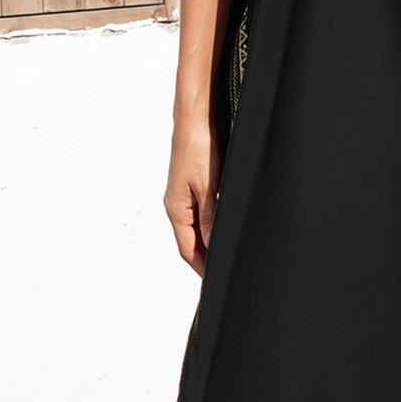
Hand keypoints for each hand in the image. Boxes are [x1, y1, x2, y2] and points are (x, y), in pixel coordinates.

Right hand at [164, 115, 220, 275]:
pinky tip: (220, 229)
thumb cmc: (198, 148)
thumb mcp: (208, 187)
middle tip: (223, 273)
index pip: (187, 250)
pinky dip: (209, 227)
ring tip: (224, 257)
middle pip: (190, 242)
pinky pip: (199, 214)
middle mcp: (176, 205)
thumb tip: (211, 246)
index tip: (215, 282)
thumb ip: (210, 218)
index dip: (201, 267)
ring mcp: (182, 195)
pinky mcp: (191, 185)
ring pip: (195, 229)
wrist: (194, 119)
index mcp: (176, 209)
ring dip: (207, 244)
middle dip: (204, 260)